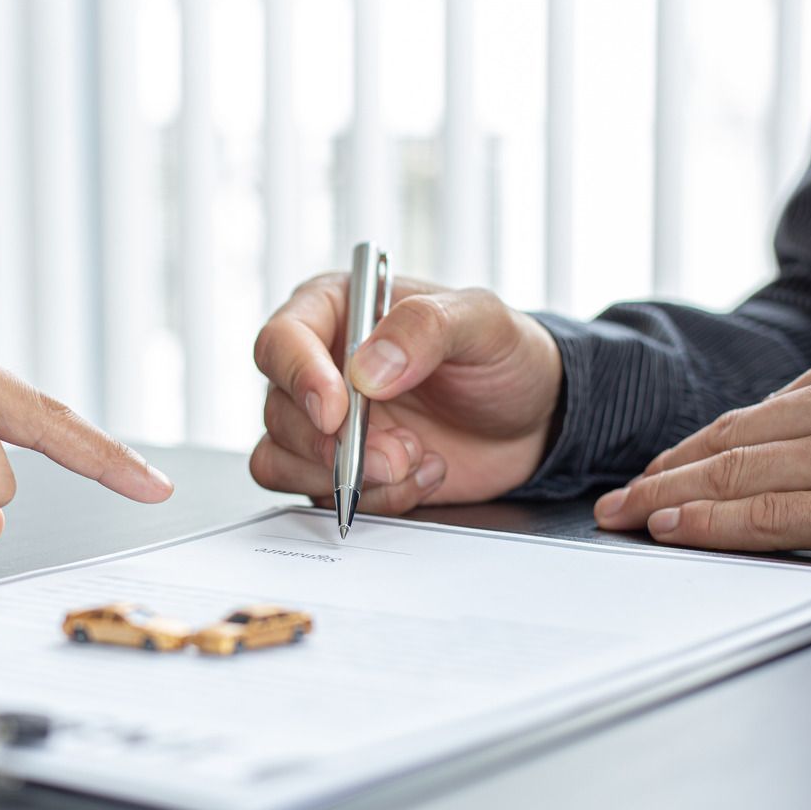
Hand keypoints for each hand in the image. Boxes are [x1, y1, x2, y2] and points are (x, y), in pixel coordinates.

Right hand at [250, 274, 562, 512]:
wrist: (532, 420)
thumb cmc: (503, 357)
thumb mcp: (483, 322)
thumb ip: (425, 327)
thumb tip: (366, 369)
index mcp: (337, 311)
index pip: (281, 341)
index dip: (299, 378)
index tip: (337, 412)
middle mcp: (319, 366)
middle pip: (279, 410)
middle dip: (337, 445)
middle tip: (400, 452)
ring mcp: (324, 422)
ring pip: (283, 459)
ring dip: (350, 475)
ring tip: (416, 459)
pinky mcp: (336, 469)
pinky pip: (316, 496)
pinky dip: (372, 498)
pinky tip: (421, 476)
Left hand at [594, 324, 810, 562]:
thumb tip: (793, 418)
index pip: (757, 411)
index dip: (696, 445)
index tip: (659, 469)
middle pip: (731, 440)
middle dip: (664, 473)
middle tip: (616, 500)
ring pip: (738, 474)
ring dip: (670, 498)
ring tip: (627, 518)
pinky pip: (772, 516)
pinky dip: (712, 524)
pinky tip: (675, 530)